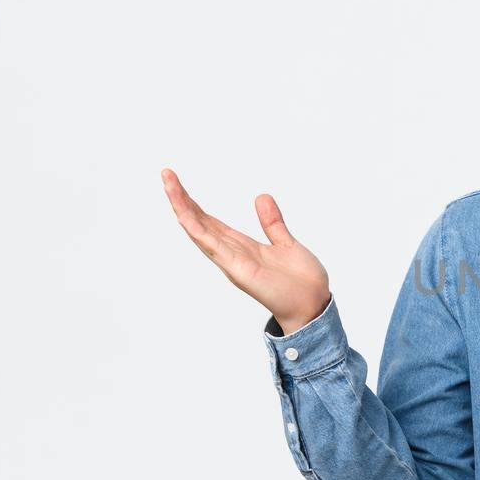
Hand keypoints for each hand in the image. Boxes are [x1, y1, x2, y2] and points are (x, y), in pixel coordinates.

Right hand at [161, 167, 330, 332]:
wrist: (313, 305)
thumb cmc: (300, 282)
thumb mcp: (286, 243)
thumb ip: (272, 223)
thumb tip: (262, 197)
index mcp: (240, 246)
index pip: (209, 221)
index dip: (193, 202)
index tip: (178, 181)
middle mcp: (231, 253)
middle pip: (199, 222)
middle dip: (181, 199)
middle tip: (166, 174)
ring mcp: (232, 262)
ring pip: (200, 231)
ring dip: (183, 208)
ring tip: (168, 184)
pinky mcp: (239, 270)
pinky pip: (215, 248)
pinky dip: (199, 232)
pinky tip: (185, 216)